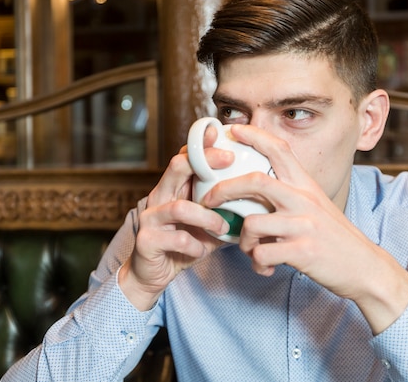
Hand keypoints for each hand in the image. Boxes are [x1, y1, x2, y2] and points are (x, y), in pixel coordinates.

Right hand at [119, 126, 230, 310]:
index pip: (185, 157)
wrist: (153, 275)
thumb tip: (260, 198)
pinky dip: (195, 245)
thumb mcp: (207, 223)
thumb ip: (225, 208)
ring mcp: (150, 218)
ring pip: (179, 206)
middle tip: (229, 161)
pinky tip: (201, 250)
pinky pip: (176, 238)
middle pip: (176, 167)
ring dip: (206, 216)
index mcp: (174, 188)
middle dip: (204, 160)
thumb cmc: (184, 244)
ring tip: (222, 227)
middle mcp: (160, 196)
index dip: (202, 143)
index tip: (221, 132)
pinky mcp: (147, 240)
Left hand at [201, 124, 407, 333]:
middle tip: (208, 199)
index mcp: (306, 186)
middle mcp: (304, 200)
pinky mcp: (303, 251)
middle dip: (224, 189)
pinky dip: (257, 264)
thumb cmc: (334, 238)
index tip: (232, 128)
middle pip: (255, 181)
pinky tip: (266, 268)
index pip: (279, 149)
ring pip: (252, 223)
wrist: (364, 267)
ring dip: (242, 241)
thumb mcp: (316, 206)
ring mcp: (304, 225)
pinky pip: (262, 254)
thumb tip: (256, 187)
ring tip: (250, 250)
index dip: (254, 135)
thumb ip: (290, 194)